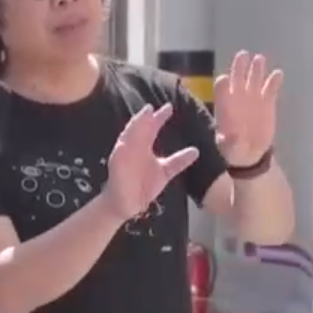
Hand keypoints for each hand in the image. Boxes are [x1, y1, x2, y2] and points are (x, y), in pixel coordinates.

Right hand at [103, 104, 200, 219]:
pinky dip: (123, 146)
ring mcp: (124, 154)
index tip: (169, 107)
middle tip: (152, 108)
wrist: (129, 204)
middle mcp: (134, 147)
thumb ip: (177, 161)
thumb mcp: (165, 172)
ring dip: (134, 126)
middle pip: (140, 128)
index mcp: (144, 146)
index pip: (152, 128)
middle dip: (145, 118)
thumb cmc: (144, 186)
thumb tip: (195, 151)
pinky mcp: (117, 164)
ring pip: (129, 136)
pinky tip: (127, 141)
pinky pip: (119, 153)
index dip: (159, 117)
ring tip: (142, 117)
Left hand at [213, 51, 282, 166]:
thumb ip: (231, 142)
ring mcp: (252, 98)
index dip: (223, 84)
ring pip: (254, 78)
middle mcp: (237, 97)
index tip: (225, 80)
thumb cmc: (233, 150)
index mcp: (224, 106)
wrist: (250, 153)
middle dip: (239, 67)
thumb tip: (234, 137)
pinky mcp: (267, 102)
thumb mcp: (230, 150)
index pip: (221, 89)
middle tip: (243, 55)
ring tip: (259, 59)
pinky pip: (270, 88)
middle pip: (237, 77)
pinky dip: (273, 81)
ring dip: (256, 68)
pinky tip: (277, 74)